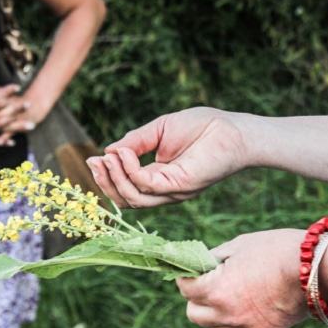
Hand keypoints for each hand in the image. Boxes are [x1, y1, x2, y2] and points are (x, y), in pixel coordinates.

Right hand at [87, 107, 248, 207]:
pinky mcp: (181, 187)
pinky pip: (147, 186)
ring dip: (115, 179)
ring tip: (108, 158)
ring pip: (134, 199)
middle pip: (126, 200)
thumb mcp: (159, 130)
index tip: (94, 159)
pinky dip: (130, 171)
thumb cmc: (202, 127)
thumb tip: (109, 151)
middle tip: (95, 162)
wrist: (233, 128)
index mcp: (159, 178)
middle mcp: (165, 190)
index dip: (108, 178)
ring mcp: (173, 192)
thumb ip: (135, 142)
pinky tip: (125, 154)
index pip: (127, 189)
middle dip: (106, 183)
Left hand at [176, 229, 307, 327]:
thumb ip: (216, 257)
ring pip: (216, 327)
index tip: (190, 268)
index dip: (185, 276)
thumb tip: (203, 263)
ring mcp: (247, 327)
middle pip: (194, 315)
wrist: (319, 268)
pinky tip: (248, 300)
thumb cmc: (277, 249)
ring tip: (227, 292)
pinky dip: (236, 317)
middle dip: (195, 298)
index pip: (186, 289)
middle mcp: (228, 315)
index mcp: (217, 290)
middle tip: (206, 282)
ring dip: (214, 312)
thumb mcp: (240, 245)